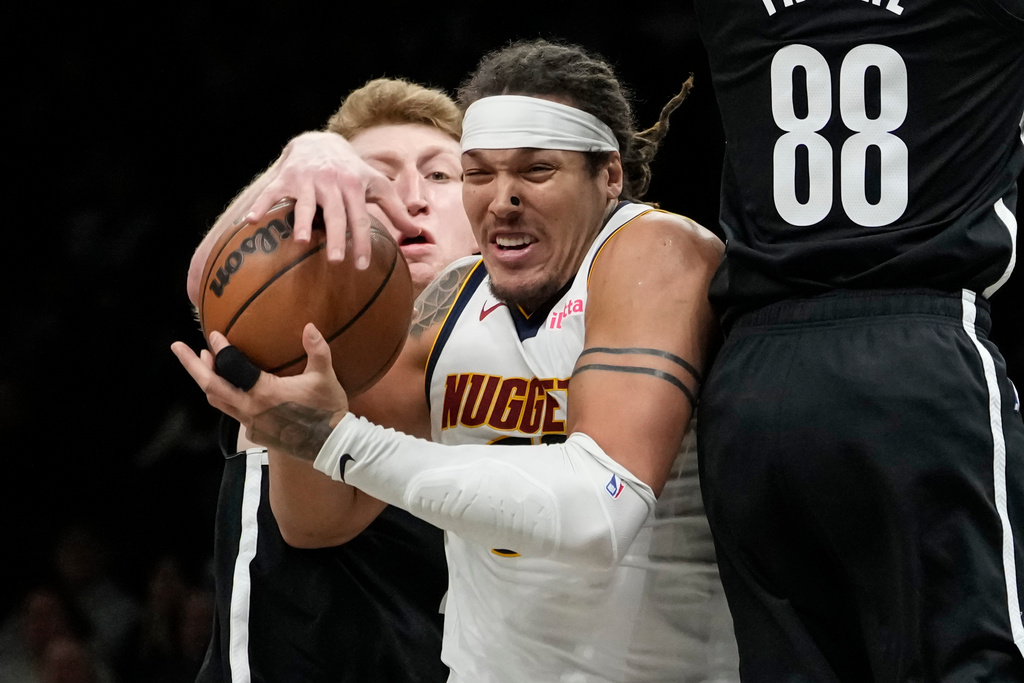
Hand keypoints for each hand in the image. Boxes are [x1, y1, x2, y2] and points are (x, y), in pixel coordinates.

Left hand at [171, 323, 349, 461]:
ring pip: (217, 400)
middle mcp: (251, 409)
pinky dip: (223, 394)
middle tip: (177, 347)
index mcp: (265, 393)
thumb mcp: (325, 378)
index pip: (233, 367)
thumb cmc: (328, 410)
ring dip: (207, 380)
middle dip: (192, 365)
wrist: (331, 446)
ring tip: (203, 362)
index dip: (221, 349)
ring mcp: (251, 423)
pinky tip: (229, 385)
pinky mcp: (255, 432)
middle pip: (211, 385)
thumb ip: (317, 350)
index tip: (214, 335)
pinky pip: (231, 411)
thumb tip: (309, 326)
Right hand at [245, 131, 420, 267]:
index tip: (361, 266)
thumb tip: (417, 233)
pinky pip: (271, 192)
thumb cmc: (352, 171)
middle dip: (336, 236)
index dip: (361, 241)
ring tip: (298, 242)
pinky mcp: (286, 177)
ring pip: (304, 203)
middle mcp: (332, 181)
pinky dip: (261, 205)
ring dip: (300, 221)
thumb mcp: (376, 185)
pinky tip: (251, 221)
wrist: (320, 141)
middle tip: (336, 260)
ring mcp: (307, 179)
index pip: (360, 218)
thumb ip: (395, 209)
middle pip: (335, 213)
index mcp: (354, 185)